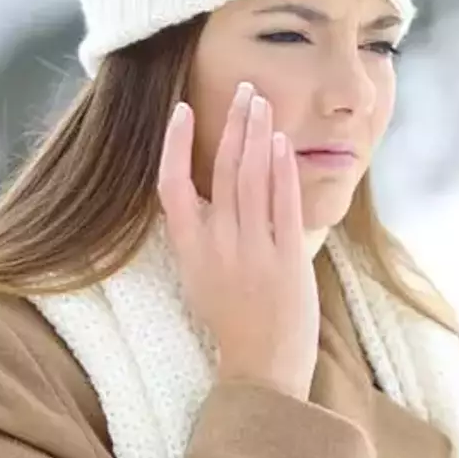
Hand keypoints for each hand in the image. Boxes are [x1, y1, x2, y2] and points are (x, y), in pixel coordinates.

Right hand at [156, 82, 318, 400]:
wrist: (261, 369)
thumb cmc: (233, 323)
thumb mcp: (201, 278)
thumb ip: (203, 235)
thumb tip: (209, 193)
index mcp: (190, 250)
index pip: (172, 186)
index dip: (175, 145)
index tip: (182, 111)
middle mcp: (218, 245)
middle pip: (223, 170)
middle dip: (234, 124)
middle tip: (243, 89)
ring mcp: (252, 251)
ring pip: (252, 178)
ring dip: (258, 134)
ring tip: (262, 101)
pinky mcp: (286, 259)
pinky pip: (282, 204)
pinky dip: (281, 170)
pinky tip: (281, 143)